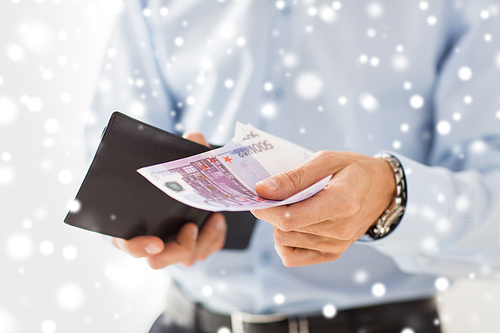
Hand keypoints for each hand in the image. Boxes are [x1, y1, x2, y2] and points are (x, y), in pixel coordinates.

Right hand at [111, 132, 226, 268]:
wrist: (195, 180)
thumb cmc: (176, 172)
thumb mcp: (180, 158)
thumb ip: (186, 147)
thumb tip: (193, 138)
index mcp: (133, 222)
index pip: (126, 243)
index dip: (137, 247)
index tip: (156, 241)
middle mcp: (150, 240)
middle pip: (157, 260)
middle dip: (176, 250)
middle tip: (191, 228)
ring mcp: (172, 247)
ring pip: (186, 259)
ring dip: (202, 240)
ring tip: (214, 218)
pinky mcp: (193, 248)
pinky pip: (204, 252)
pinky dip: (213, 238)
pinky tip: (218, 220)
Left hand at [251, 151, 395, 266]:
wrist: (382, 189)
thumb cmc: (354, 170)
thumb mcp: (326, 160)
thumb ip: (294, 176)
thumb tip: (262, 189)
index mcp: (341, 202)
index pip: (290, 218)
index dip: (266, 209)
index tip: (258, 196)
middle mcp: (340, 229)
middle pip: (285, 230)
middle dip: (272, 212)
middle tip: (275, 195)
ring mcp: (337, 245)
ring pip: (285, 243)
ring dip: (279, 225)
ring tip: (291, 206)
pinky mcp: (333, 254)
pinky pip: (294, 258)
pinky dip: (286, 242)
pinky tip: (293, 225)